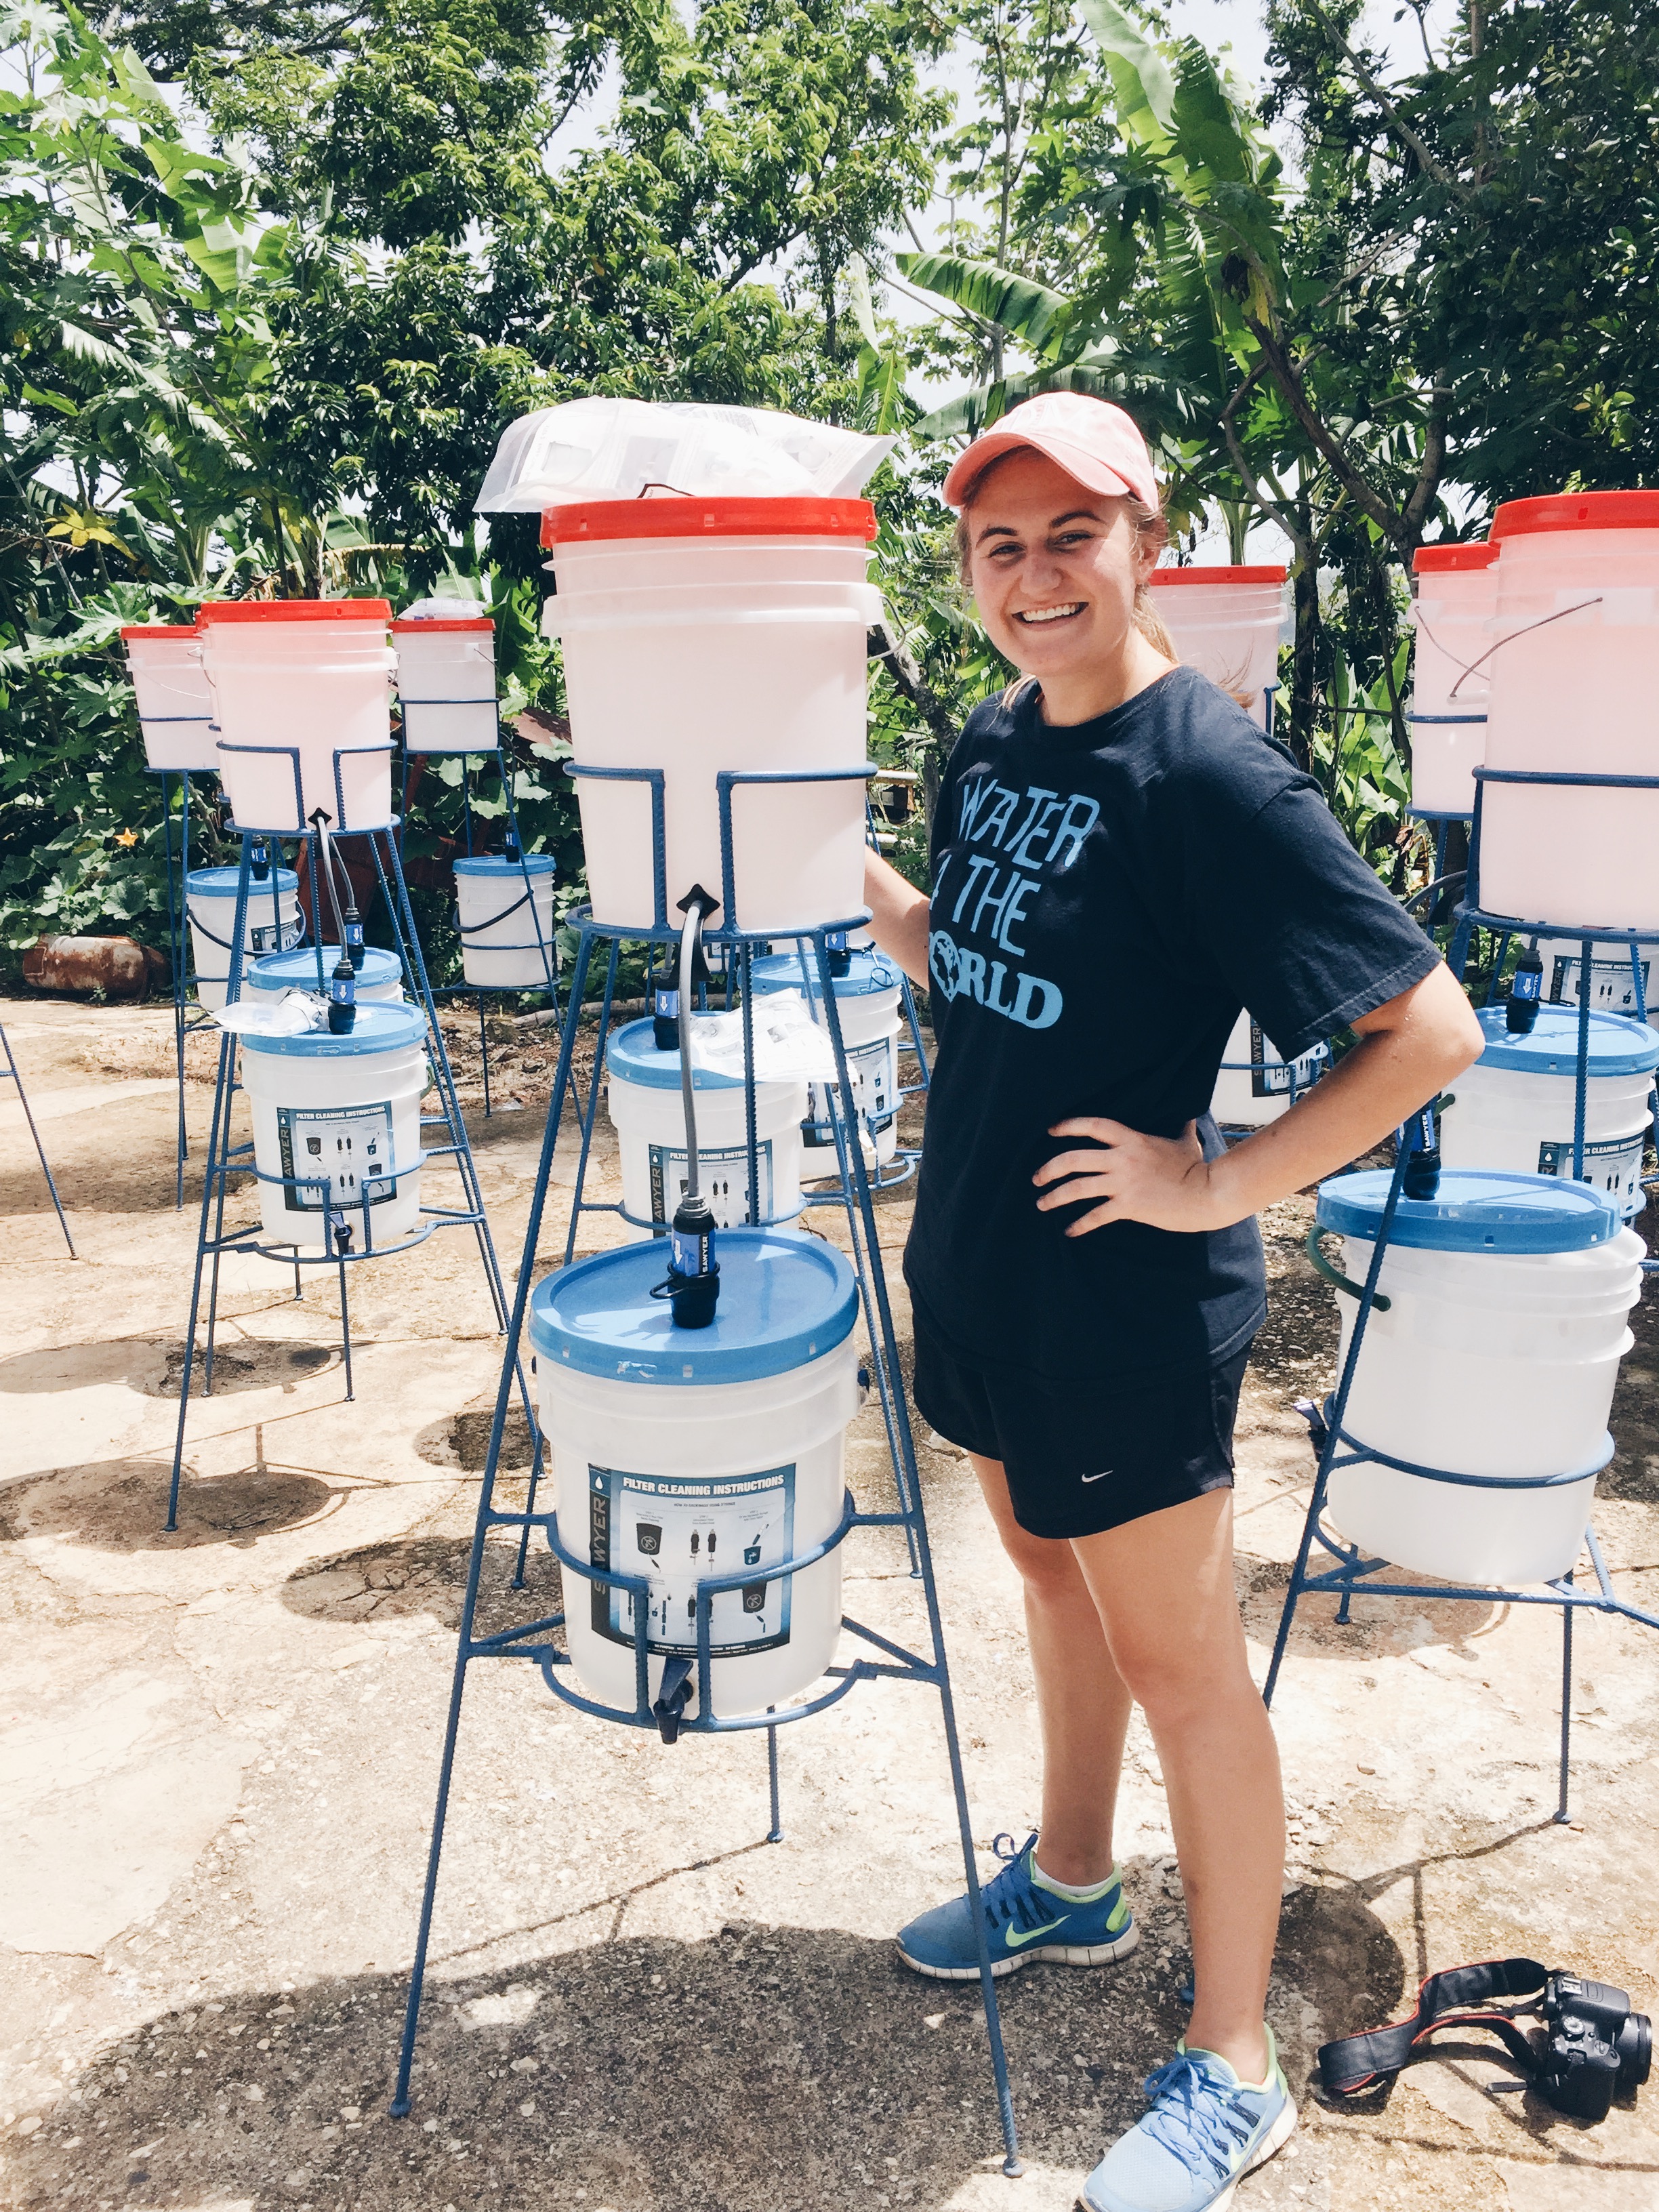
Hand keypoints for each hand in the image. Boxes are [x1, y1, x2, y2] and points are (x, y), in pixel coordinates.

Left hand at [1033, 1116, 1221, 1235]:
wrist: (1207, 1193)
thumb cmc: (1197, 1168)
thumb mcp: (1185, 1142)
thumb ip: (1180, 1127)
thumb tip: (1189, 1117)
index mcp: (1132, 1139)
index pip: (1093, 1126)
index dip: (1069, 1126)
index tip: (1051, 1131)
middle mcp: (1122, 1159)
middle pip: (1074, 1159)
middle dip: (1049, 1169)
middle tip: (1036, 1178)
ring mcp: (1124, 1183)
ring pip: (1077, 1187)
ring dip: (1055, 1196)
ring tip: (1042, 1204)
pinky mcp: (1128, 1206)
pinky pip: (1095, 1216)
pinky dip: (1079, 1225)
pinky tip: (1069, 1231)